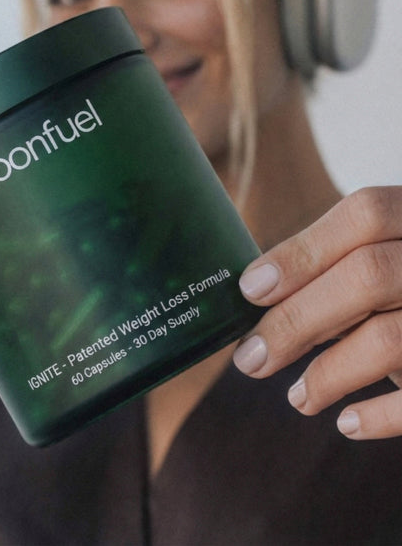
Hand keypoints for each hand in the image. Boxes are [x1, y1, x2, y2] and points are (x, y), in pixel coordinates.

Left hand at [232, 186, 401, 439]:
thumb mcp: (390, 258)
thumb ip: (340, 264)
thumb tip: (256, 293)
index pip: (365, 215)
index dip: (301, 252)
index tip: (251, 289)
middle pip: (368, 275)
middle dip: (297, 319)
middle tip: (251, 358)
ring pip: (389, 337)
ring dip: (328, 374)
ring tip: (297, 397)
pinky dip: (380, 416)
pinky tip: (346, 422)